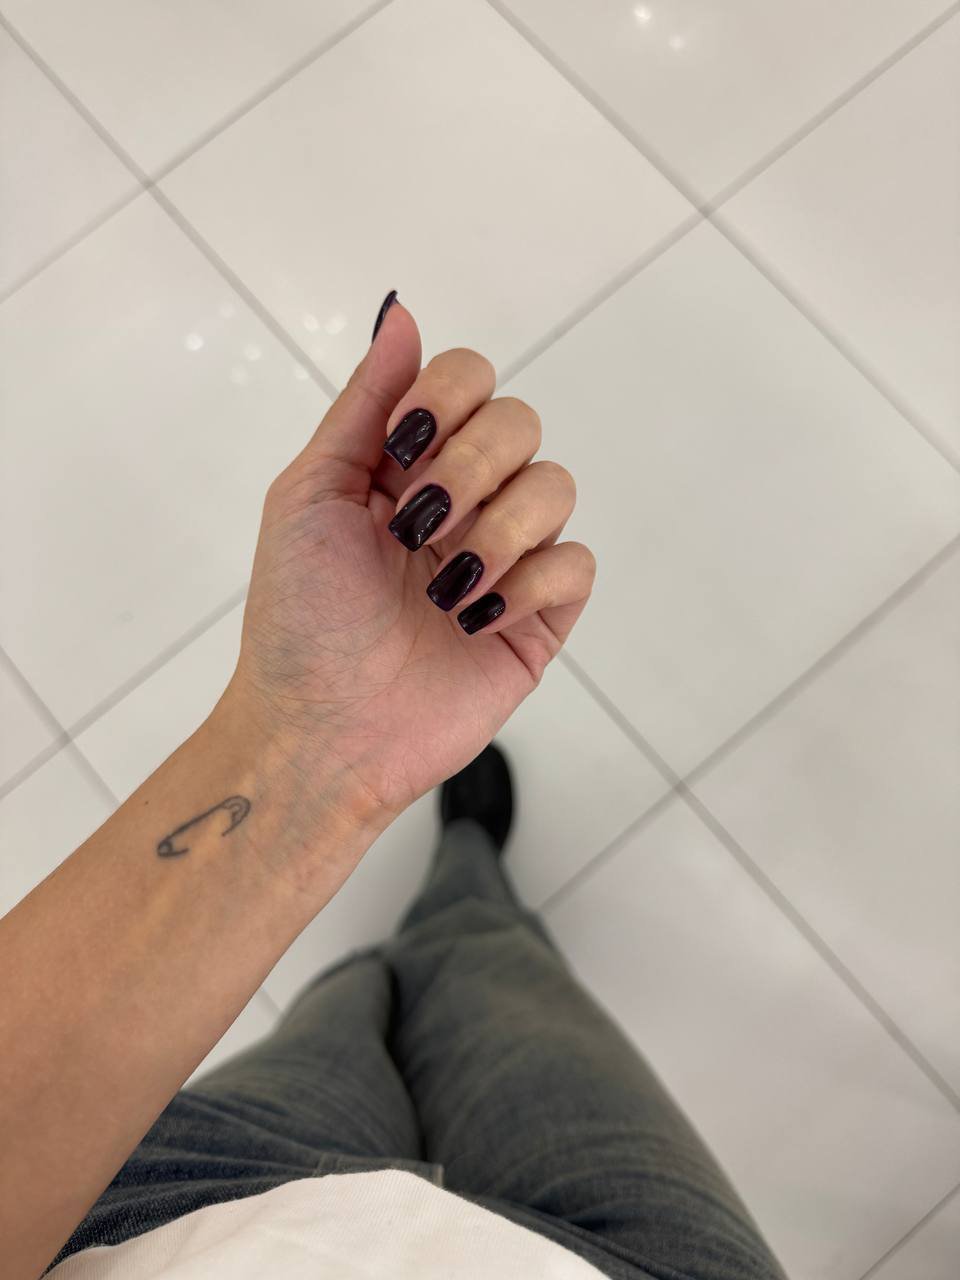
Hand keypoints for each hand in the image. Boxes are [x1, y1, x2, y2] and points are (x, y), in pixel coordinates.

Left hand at [227, 299, 594, 835]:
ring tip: (443, 587)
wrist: (321, 730)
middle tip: (415, 526)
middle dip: (468, 469)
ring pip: (557, 486)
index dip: (447, 397)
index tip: (402, 447)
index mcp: (409, 465)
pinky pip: (576, 564)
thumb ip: (364, 405)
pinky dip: (528, 585)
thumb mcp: (308, 495)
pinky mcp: (540, 617)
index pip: (469, 380)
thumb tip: (402, 311)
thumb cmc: (298, 618)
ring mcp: (508, 558)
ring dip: (496, 532)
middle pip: (520, 422)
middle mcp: (466, 500)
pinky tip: (475, 620)